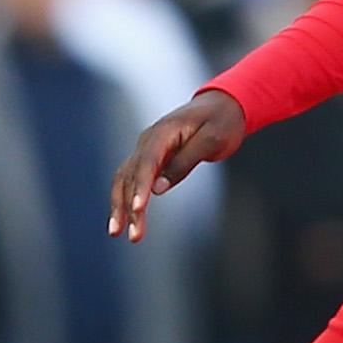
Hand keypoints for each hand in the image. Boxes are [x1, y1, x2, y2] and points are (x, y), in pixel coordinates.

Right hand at [110, 89, 246, 241]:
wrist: (223, 106)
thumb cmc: (221, 122)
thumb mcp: (211, 140)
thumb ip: (184, 162)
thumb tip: (158, 190)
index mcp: (163, 132)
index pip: (146, 162)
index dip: (140, 187)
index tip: (139, 210)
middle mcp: (148, 140)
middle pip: (131, 175)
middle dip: (128, 206)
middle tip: (132, 236)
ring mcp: (146, 148)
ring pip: (125, 179)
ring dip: (121, 206)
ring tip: (119, 234)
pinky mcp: (149, 157)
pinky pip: (132, 179)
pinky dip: (125, 198)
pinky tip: (124, 220)